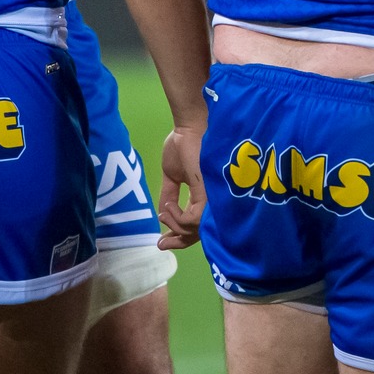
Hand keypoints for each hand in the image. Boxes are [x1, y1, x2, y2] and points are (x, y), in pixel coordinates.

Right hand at [157, 124, 206, 249]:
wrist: (188, 129)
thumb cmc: (183, 146)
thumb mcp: (171, 176)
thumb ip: (169, 195)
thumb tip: (162, 215)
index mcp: (203, 196)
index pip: (196, 223)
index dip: (180, 235)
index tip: (163, 240)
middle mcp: (211, 200)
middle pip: (199, 232)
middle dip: (178, 241)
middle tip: (162, 244)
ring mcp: (211, 197)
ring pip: (195, 228)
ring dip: (174, 225)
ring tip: (165, 211)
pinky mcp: (208, 194)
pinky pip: (193, 219)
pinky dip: (177, 218)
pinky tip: (168, 207)